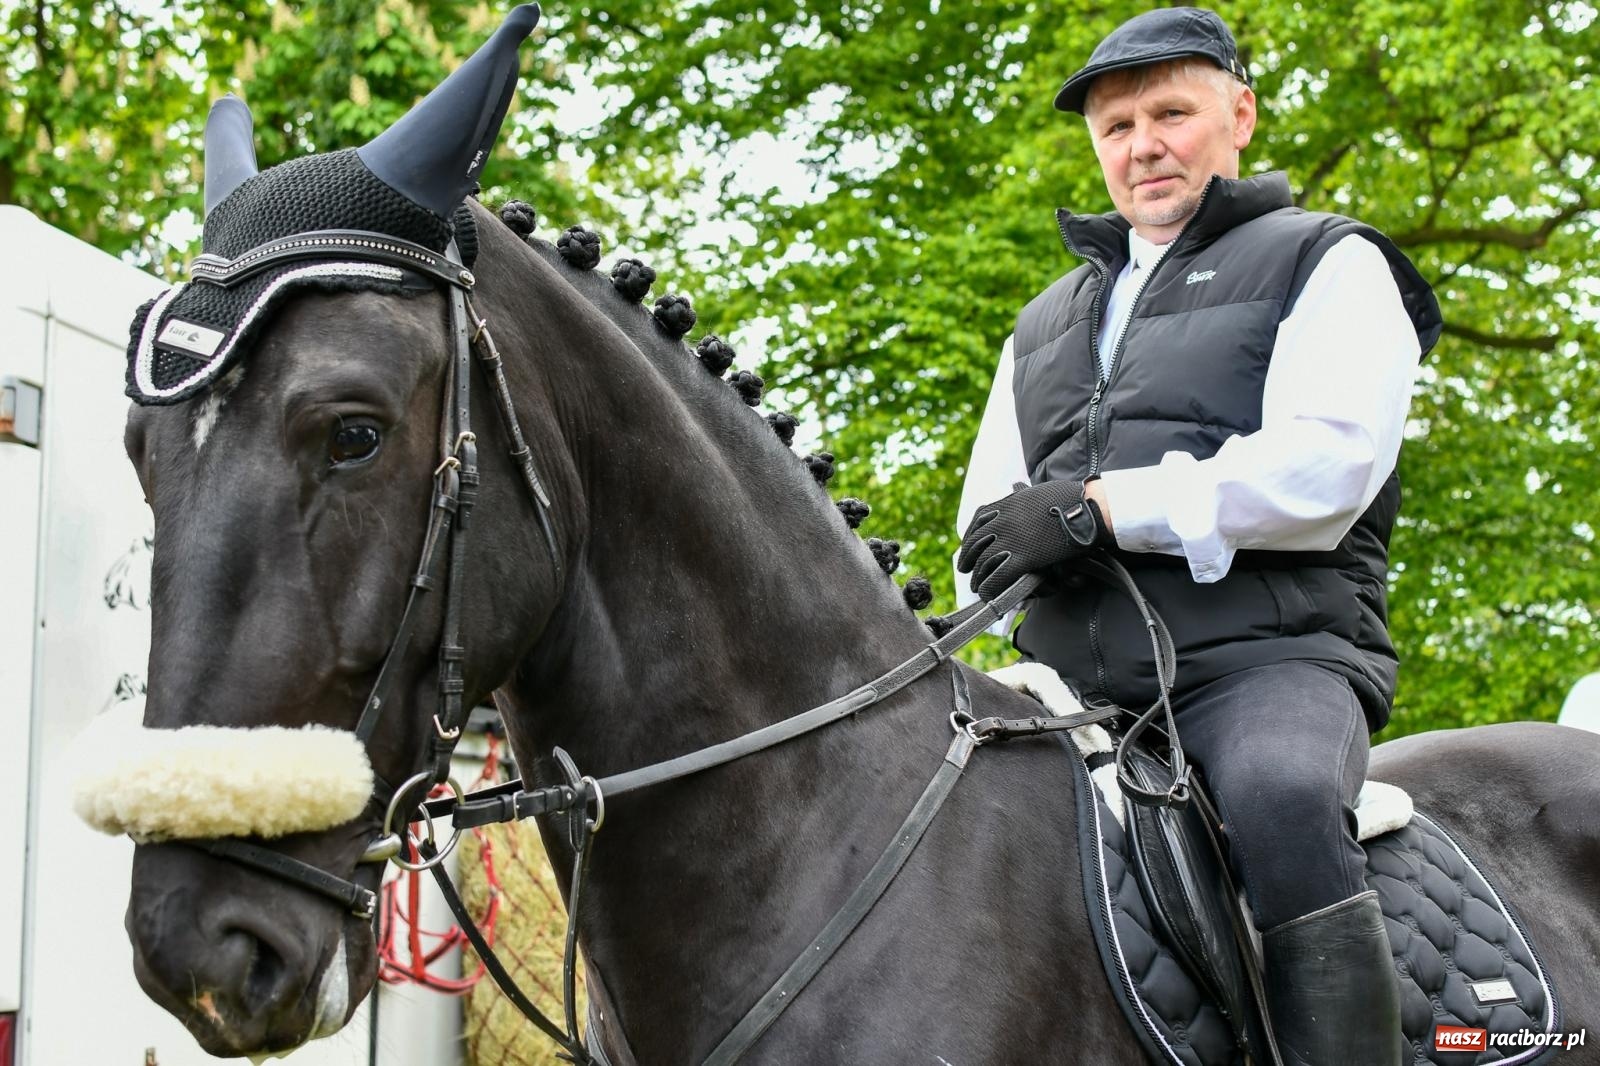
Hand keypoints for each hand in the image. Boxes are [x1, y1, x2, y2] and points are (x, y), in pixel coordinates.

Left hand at [957, 480, 1112, 599]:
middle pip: (976, 543)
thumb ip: (1024, 496)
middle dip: (968, 558)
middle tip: (965, 569)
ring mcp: (1011, 539)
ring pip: (983, 562)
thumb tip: (1018, 490)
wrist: (1087, 509)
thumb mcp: (1039, 492)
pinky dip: (989, 588)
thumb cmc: (1072, 499)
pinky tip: (987, 596)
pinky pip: (997, 577)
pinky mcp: (1023, 558)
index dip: (970, 535)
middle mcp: (1004, 520)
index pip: (978, 520)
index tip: (968, 544)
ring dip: (978, 578)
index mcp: (1007, 503)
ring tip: (977, 587)